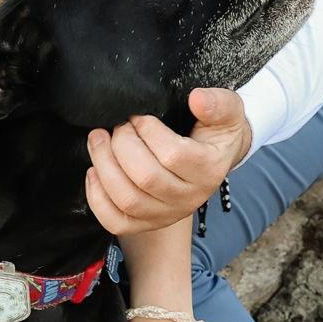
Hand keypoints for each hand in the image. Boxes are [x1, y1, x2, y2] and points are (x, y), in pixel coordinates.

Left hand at [87, 88, 251, 237]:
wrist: (215, 158)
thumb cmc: (215, 130)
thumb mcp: (228, 111)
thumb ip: (218, 103)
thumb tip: (197, 98)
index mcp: (209, 170)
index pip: (172, 155)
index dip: (148, 130)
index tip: (139, 115)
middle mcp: (190, 198)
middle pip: (145, 178)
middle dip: (121, 145)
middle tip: (118, 125)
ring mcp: (167, 214)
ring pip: (127, 200)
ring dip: (104, 165)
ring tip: (98, 140)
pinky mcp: (147, 223)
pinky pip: (115, 221)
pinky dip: (97, 198)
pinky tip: (94, 172)